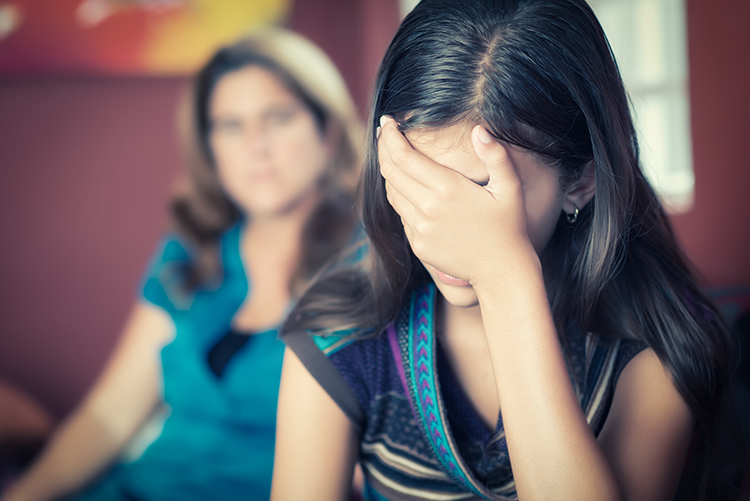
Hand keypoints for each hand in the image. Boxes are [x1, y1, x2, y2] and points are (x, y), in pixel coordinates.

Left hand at [378, 117, 535, 287]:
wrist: (502, 271)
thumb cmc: (509, 226)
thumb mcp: (510, 187)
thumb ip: (495, 155)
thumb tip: (478, 129)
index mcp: (448, 188)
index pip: (403, 156)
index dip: (391, 136)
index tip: (388, 122)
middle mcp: (428, 208)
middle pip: (390, 171)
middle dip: (383, 148)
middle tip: (385, 132)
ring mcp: (420, 229)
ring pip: (391, 193)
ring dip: (390, 173)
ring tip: (394, 157)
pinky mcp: (418, 245)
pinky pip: (401, 216)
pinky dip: (401, 198)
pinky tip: (409, 188)